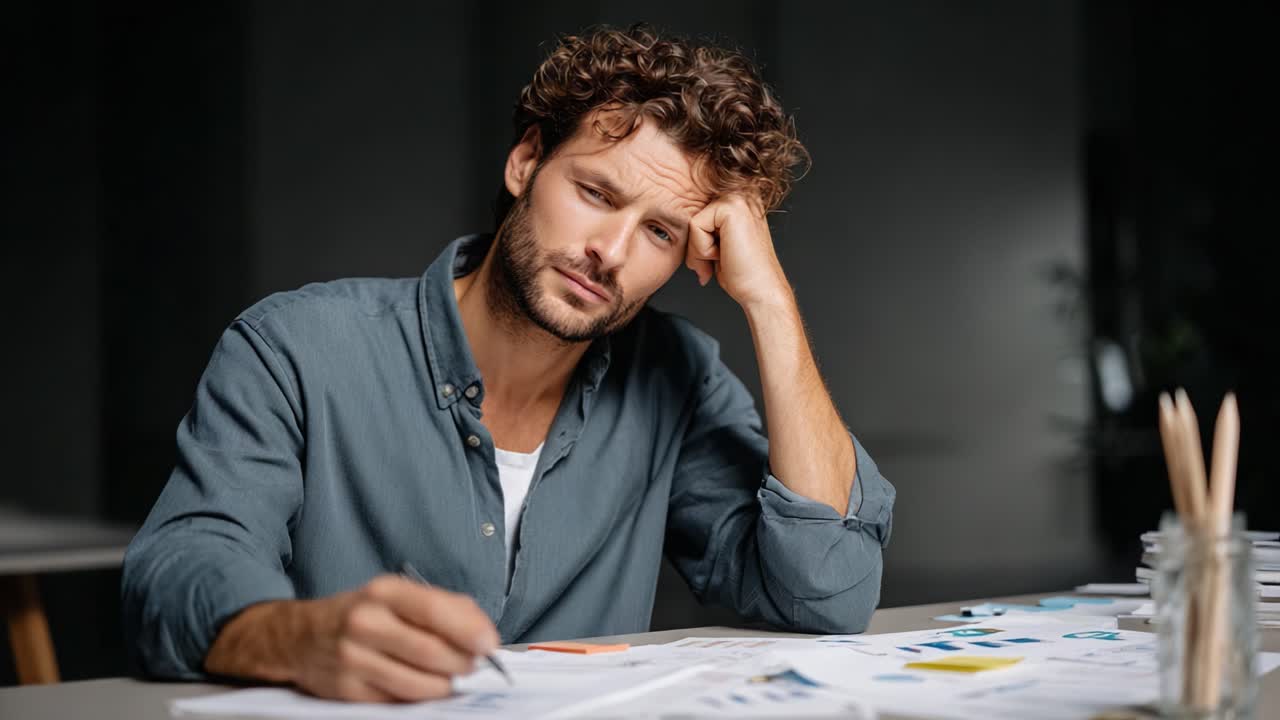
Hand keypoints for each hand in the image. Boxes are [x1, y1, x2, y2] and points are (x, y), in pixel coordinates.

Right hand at [205, 575, 498, 702]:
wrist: (302, 637)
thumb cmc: (364, 614)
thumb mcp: (398, 595)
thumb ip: (445, 607)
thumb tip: (484, 634)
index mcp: (383, 592)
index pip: (434, 610)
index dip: (469, 630)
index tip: (490, 644)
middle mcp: (365, 623)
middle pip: (432, 652)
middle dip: (463, 663)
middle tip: (473, 664)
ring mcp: (353, 659)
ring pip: (420, 684)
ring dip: (445, 684)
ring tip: (449, 675)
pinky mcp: (348, 691)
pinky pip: (399, 701)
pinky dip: (420, 697)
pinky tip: (421, 684)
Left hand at [685, 194, 791, 309]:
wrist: (761, 290)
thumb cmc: (743, 272)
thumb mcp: (719, 242)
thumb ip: (705, 225)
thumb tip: (679, 220)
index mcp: (740, 199)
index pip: (697, 212)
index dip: (700, 240)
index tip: (720, 255)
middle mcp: (741, 194)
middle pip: (693, 215)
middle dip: (697, 245)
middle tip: (718, 259)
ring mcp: (738, 198)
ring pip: (693, 221)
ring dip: (700, 248)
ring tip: (722, 257)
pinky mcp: (732, 208)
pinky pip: (695, 226)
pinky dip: (703, 249)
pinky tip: (723, 255)